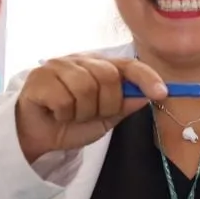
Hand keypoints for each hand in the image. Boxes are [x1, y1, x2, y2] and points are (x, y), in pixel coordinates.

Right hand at [16, 56, 167, 162]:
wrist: (38, 137)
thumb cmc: (72, 124)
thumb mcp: (106, 118)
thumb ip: (125, 105)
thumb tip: (151, 95)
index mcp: (98, 66)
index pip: (128, 64)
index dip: (146, 77)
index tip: (161, 93)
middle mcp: (79, 60)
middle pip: (108, 76)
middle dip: (106, 105)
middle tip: (91, 115)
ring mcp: (57, 66)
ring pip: (86, 87)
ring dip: (83, 112)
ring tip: (72, 115)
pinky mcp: (38, 79)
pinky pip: (64, 99)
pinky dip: (64, 114)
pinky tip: (56, 113)